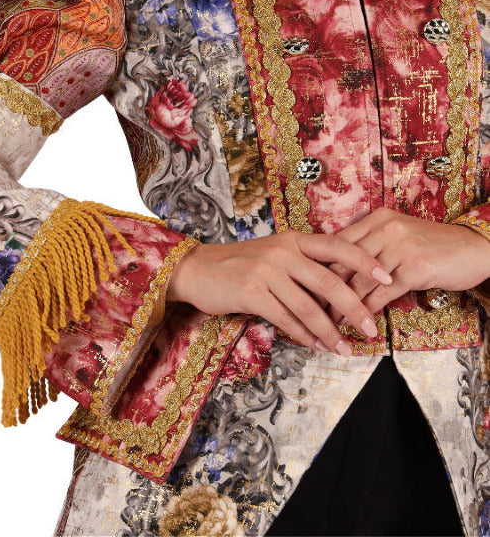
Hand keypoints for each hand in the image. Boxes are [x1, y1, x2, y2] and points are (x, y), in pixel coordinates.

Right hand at [166, 230, 391, 355]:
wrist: (199, 269)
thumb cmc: (240, 265)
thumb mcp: (274, 255)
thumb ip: (303, 266)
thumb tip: (338, 292)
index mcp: (294, 239)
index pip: (337, 245)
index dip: (364, 261)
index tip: (388, 276)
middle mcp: (284, 251)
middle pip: (329, 280)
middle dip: (355, 307)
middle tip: (372, 328)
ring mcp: (267, 270)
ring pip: (309, 305)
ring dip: (330, 331)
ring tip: (345, 349)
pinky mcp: (252, 291)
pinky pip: (286, 318)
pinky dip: (304, 335)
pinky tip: (316, 346)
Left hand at [328, 207, 489, 320]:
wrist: (473, 248)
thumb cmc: (433, 245)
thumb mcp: (399, 235)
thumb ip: (372, 244)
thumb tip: (339, 266)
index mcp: (378, 219)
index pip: (339, 242)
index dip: (321, 266)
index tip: (308, 285)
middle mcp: (386, 229)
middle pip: (344, 262)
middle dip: (326, 288)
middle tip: (312, 308)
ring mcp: (400, 247)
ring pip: (360, 280)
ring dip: (343, 305)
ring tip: (331, 321)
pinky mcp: (414, 269)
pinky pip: (381, 293)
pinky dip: (367, 310)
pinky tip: (359, 323)